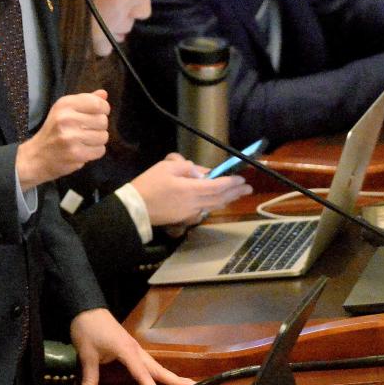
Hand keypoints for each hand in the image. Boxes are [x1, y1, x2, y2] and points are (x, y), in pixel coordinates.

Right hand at [16, 90, 108, 189]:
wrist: (36, 156)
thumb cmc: (53, 130)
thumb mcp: (65, 110)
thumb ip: (85, 101)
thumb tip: (104, 94)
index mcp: (65, 104)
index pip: (98, 103)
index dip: (103, 109)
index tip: (97, 114)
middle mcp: (67, 118)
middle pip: (103, 120)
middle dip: (99, 127)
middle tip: (87, 130)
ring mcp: (71, 137)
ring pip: (103, 136)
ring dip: (97, 140)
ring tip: (84, 141)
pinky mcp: (75, 154)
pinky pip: (100, 150)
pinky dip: (95, 152)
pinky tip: (83, 150)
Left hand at [70, 308, 193, 384]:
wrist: (86, 308)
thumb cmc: (88, 329)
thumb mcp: (87, 354)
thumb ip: (89, 378)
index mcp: (126, 350)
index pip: (142, 373)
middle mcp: (134, 349)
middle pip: (157, 367)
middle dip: (174, 378)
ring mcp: (134, 347)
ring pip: (154, 363)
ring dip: (169, 374)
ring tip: (184, 383)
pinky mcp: (130, 346)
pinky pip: (147, 361)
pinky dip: (157, 370)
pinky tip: (160, 376)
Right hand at [131, 153, 251, 227]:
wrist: (135, 209)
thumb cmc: (150, 184)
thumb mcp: (167, 167)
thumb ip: (187, 167)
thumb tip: (201, 173)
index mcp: (192, 189)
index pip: (218, 186)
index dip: (231, 182)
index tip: (242, 178)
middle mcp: (195, 203)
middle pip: (220, 198)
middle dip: (235, 192)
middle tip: (248, 188)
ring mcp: (190, 212)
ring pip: (213, 205)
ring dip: (227, 199)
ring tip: (237, 194)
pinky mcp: (183, 217)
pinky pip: (204, 209)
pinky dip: (214, 204)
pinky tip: (217, 201)